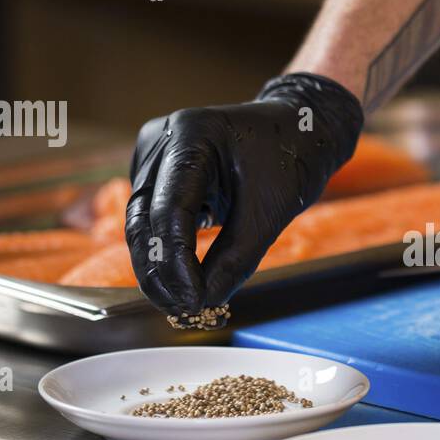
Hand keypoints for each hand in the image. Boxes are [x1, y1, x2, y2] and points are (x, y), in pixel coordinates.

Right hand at [125, 73, 362, 319]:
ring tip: (181, 303)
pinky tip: (180, 280)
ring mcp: (154, 152)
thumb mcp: (271, 211)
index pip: (170, 209)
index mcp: (192, 134)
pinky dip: (165, 248)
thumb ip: (237, 257)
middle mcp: (162, 138)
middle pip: (144, 217)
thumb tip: (206, 301)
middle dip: (160, 270)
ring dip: (158, 265)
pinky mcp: (156, 169)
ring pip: (141, 221)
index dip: (175, 261)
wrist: (298, 128)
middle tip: (182, 310)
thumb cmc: (291, 159)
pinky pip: (152, 216)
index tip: (192, 300)